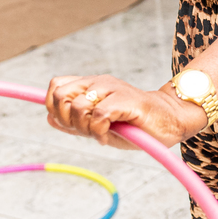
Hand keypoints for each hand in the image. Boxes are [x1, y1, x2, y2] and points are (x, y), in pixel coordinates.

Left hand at [45, 75, 202, 148]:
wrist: (169, 121)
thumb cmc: (135, 124)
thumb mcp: (99, 125)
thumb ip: (75, 121)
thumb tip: (49, 118)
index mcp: (91, 85)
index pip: (56, 87)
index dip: (55, 108)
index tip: (71, 125)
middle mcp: (99, 82)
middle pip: (60, 95)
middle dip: (66, 119)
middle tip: (85, 130)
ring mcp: (112, 89)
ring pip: (78, 106)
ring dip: (84, 128)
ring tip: (101, 134)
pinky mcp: (125, 99)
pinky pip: (99, 115)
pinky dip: (99, 131)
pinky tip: (109, 136)